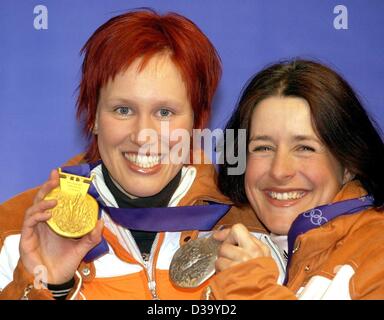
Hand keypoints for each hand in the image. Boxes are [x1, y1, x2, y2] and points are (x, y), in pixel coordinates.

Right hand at [19, 169, 103, 283]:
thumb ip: (92, 236)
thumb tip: (101, 222)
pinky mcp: (27, 238)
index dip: (56, 187)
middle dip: (47, 186)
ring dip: (43, 201)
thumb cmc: (65, 263)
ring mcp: (34, 230)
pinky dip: (37, 215)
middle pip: (42, 199)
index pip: (54, 199)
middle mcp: (43, 223)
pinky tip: (48, 214)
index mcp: (55, 222)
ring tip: (55, 199)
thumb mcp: (82, 247)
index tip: (61, 174)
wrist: (55, 280)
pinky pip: (29, 222)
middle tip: (55, 176)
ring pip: (33, 208)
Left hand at [213, 223, 269, 271]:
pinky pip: (219, 265)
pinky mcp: (232, 273)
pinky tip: (229, 274)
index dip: (226, 233)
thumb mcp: (262, 254)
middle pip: (226, 244)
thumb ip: (248, 241)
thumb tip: (224, 234)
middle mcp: (249, 254)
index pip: (238, 229)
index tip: (219, 236)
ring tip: (232, 268)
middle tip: (231, 258)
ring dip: (223, 262)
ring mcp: (240, 263)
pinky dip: (221, 270)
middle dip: (225, 251)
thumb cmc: (262, 276)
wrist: (264, 295)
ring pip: (221, 255)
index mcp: (257, 247)